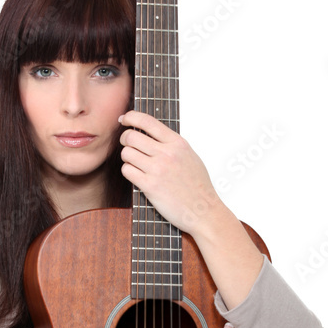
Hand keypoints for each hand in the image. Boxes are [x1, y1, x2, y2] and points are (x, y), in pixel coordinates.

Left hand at [118, 110, 220, 232]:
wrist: (203, 210)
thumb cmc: (198, 185)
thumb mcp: (189, 155)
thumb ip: (171, 143)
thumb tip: (150, 133)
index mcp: (178, 143)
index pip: (148, 121)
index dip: (131, 116)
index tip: (124, 119)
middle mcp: (167, 154)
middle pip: (131, 136)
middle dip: (125, 140)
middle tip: (128, 146)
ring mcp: (158, 170)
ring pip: (126, 153)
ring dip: (127, 158)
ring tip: (135, 163)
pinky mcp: (150, 186)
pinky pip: (127, 171)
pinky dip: (129, 172)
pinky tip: (137, 175)